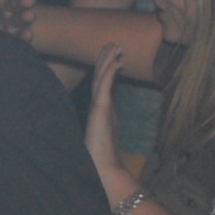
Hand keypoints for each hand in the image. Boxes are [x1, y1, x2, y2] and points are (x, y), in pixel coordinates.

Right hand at [85, 45, 137, 203]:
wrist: (103, 169)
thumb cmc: (103, 160)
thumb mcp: (108, 140)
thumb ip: (108, 130)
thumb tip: (110, 129)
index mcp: (101, 113)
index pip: (103, 87)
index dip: (107, 72)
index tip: (114, 58)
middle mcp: (98, 108)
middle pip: (101, 78)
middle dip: (105, 61)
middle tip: (112, 45)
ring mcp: (99, 108)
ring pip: (102, 79)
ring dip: (108, 61)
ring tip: (114, 46)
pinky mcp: (100, 110)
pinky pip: (105, 87)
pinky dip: (110, 73)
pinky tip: (116, 62)